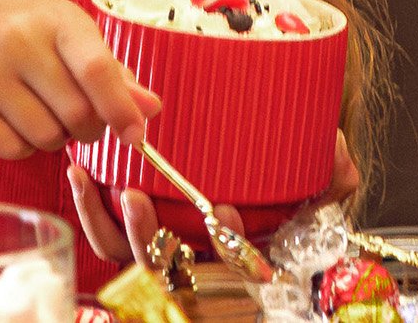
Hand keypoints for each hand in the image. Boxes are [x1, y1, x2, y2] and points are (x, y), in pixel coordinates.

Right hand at [0, 0, 159, 160]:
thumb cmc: (25, 24)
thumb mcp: (70, 31)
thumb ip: (112, 72)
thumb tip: (150, 109)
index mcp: (55, 21)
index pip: (97, 71)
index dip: (121, 110)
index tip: (135, 136)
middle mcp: (16, 43)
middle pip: (76, 115)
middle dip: (90, 129)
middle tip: (80, 118)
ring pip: (45, 137)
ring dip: (56, 138)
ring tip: (44, 113)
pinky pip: (11, 148)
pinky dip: (24, 146)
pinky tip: (18, 122)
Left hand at [71, 133, 361, 268]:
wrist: (216, 178)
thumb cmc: (264, 200)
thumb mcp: (303, 189)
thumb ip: (325, 175)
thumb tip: (337, 151)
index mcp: (237, 251)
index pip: (232, 259)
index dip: (227, 239)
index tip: (226, 212)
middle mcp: (196, 258)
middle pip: (167, 266)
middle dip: (151, 238)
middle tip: (139, 198)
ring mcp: (159, 251)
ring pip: (128, 255)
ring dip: (115, 225)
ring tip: (111, 187)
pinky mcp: (124, 232)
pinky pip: (102, 236)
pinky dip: (87, 208)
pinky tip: (79, 173)